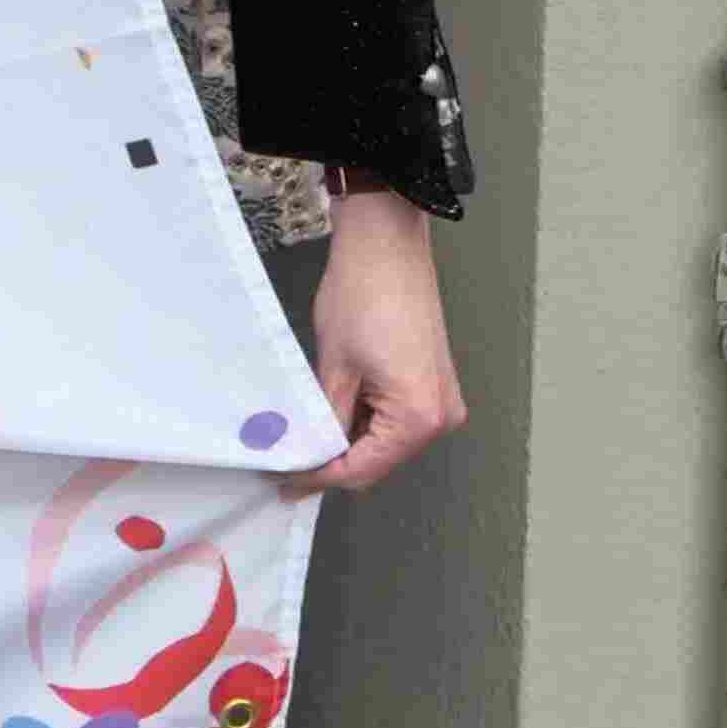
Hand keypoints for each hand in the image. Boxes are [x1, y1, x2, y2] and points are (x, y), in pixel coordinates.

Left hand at [305, 186, 463, 490]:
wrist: (386, 244)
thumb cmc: (361, 296)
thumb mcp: (334, 368)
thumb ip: (325, 420)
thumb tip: (308, 455)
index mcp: (419, 417)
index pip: (363, 469)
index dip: (319, 478)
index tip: (285, 483)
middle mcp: (441, 416)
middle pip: (378, 460)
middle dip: (334, 461)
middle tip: (286, 463)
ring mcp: (442, 400)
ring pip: (386, 440)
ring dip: (348, 441)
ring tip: (303, 437)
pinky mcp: (433, 383)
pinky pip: (396, 418)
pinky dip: (364, 420)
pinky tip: (331, 413)